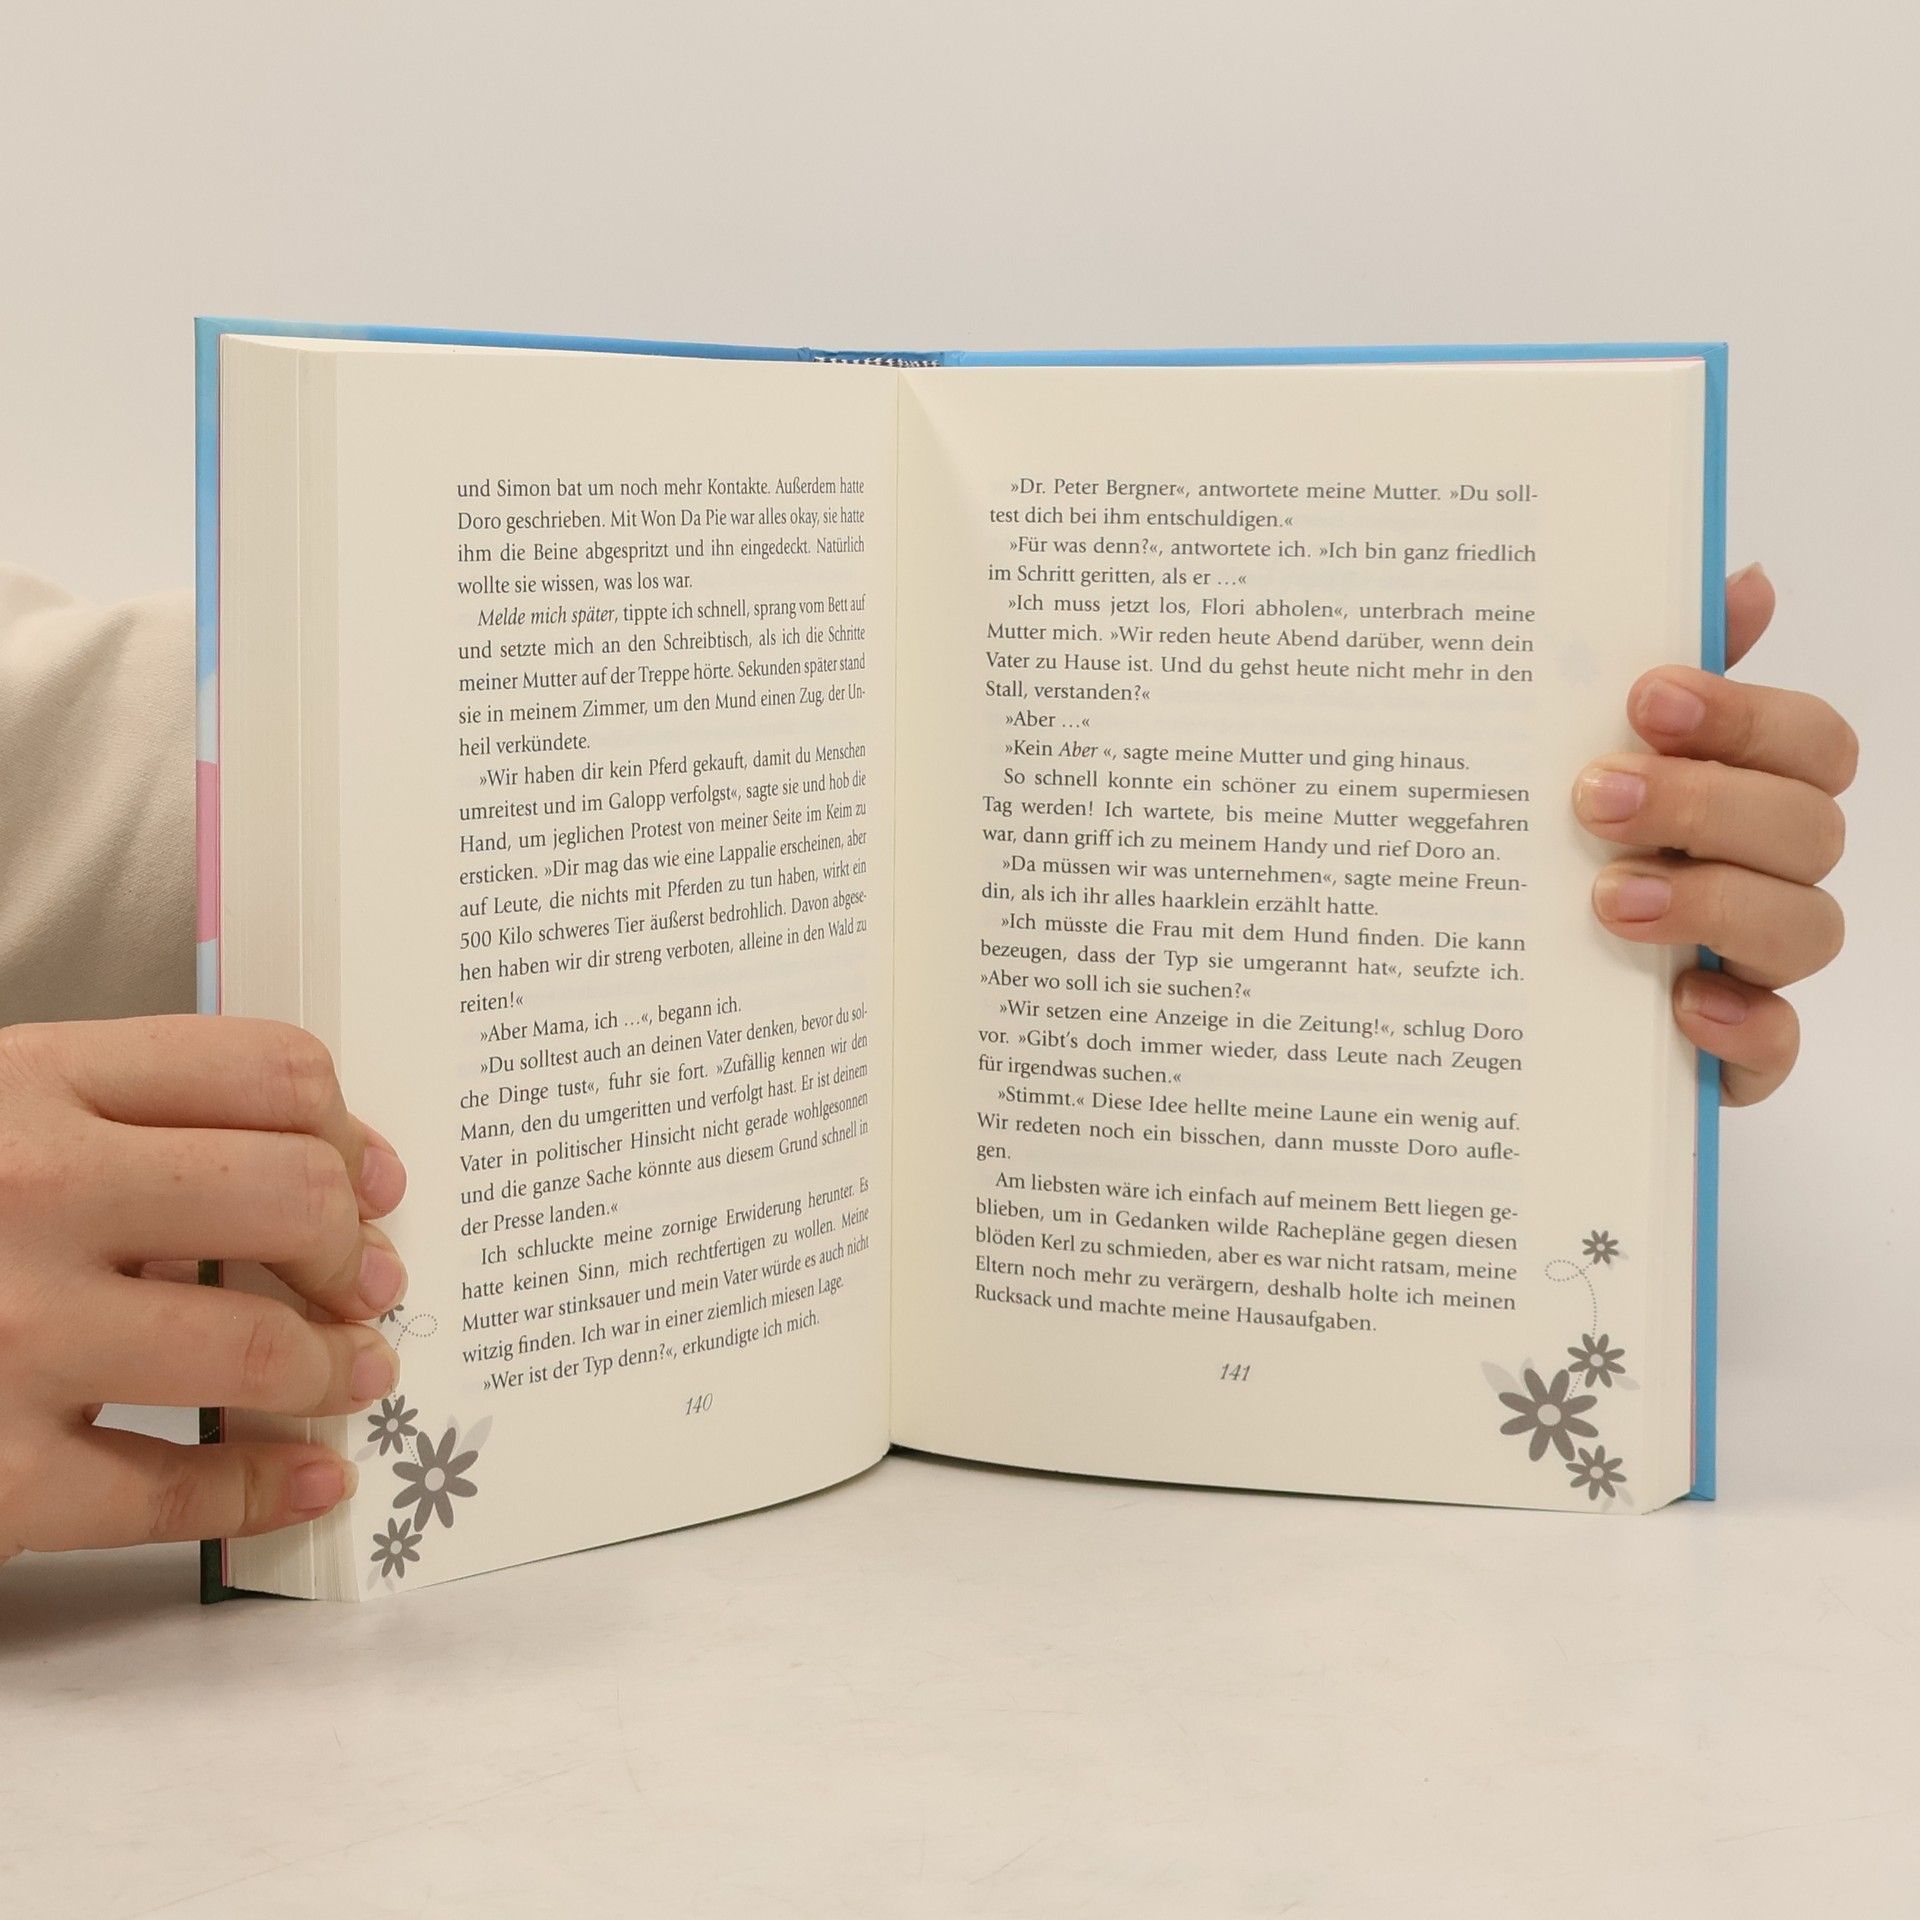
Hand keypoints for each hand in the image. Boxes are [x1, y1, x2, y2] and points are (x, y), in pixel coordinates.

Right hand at [0, 1016, 406, 1563]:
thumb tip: (323, 1170)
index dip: (348, 1131)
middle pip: (293, 1197)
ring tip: (356, 1375)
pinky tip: (309, 1479)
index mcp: (32, 1081)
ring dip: (337, 1369)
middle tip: (373, 1286)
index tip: (374, 1181)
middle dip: (357, 1253)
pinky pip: (165, 1492)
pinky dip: (263, 1489)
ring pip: (257, 1347)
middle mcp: (31, 1190)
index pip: (266, 1069)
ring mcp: (6, 1333)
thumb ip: (124, 1110)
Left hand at [1574, 565, 1854, 1103]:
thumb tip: (1740, 580)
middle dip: (1706, 804)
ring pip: (1806, 928)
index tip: (1643, 698)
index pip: (1808, 742)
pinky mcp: (1734, 1052)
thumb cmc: (1559, 853)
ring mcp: (1756, 965)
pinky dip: (1741, 1026)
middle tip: (1594, 797)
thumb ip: (1656, 676)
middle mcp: (1766, 874)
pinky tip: (1677, 1006)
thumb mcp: (1576, 755)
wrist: (1488, 992)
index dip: (1743, 714)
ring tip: (1609, 898)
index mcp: (1746, 792)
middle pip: (1809, 828)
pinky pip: (1776, 1045)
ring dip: (1715, 904)